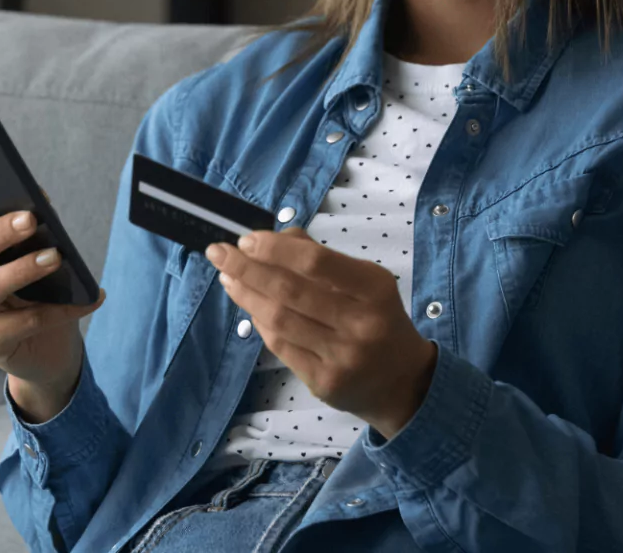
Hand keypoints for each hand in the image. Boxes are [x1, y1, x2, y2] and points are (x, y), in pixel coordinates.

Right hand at [0, 172, 104, 403]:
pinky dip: (61, 309)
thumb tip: (40, 198)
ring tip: (57, 257)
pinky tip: (90, 299)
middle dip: (1, 231)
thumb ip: (35, 224)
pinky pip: (25, 321)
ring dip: (25, 269)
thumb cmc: (41, 291)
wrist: (48, 349)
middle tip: (31, 218)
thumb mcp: (37, 251)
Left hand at [206, 227, 436, 440]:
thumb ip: (321, 257)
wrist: (403, 383)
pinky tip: (250, 308)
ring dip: (247, 295)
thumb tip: (273, 238)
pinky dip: (261, 323)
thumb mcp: (366, 281)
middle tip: (219, 253)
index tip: (246, 240)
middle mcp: (360, 323)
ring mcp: (341, 357)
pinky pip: (281, 347)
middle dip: (247, 268)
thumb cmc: (378, 319)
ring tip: (228, 278)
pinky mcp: (324, 383)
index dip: (274, 249)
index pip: (315, 262)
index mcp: (373, 289)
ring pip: (279, 320)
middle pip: (289, 290)